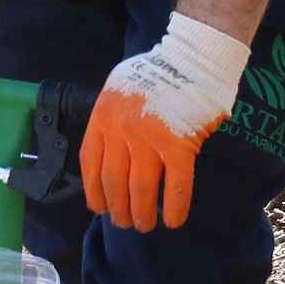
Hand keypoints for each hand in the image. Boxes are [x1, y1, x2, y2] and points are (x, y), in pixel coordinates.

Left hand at [81, 12, 249, 230]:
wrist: (193, 57)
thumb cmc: (158, 71)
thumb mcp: (119, 87)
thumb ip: (112, 117)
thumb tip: (111, 150)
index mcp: (104, 115)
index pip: (91, 162)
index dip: (93, 189)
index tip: (98, 207)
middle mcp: (122, 130)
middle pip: (114, 180)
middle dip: (117, 207)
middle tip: (124, 222)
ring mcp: (150, 138)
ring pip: (140, 187)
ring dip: (142, 212)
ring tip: (145, 226)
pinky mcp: (179, 144)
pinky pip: (176, 184)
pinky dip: (174, 207)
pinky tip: (174, 221)